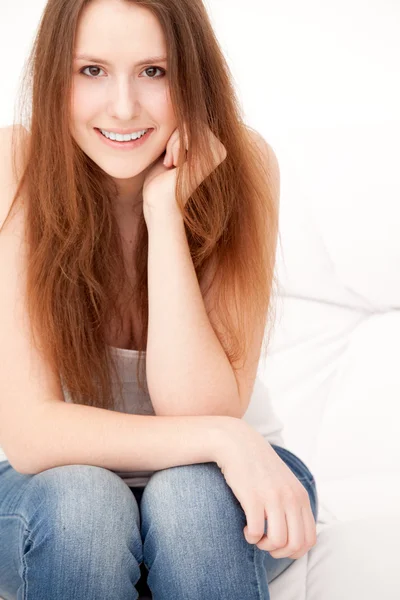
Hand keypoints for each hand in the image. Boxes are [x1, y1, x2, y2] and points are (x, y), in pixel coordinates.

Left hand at [142, 123, 226, 219]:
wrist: (159, 200)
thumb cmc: (159, 175)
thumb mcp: (170, 145)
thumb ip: (179, 127)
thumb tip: (181, 100)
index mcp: (212, 145)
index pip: (190, 119)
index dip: (175, 133)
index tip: (170, 157)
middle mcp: (219, 148)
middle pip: (190, 120)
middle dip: (174, 137)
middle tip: (170, 161)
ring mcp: (218, 152)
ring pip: (187, 126)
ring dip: (172, 143)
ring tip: (171, 164)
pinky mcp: (212, 156)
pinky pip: (187, 134)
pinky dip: (174, 146)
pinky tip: (173, 166)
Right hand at [217, 419, 316, 559]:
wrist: (238, 443)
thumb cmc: (260, 466)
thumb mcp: (286, 483)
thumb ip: (294, 505)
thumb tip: (294, 537)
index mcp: (301, 497)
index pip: (310, 539)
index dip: (294, 551)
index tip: (279, 545)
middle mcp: (291, 498)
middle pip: (295, 545)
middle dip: (279, 552)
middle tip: (266, 543)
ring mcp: (273, 497)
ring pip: (277, 542)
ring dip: (264, 546)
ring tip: (256, 536)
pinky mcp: (253, 497)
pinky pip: (256, 532)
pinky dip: (251, 537)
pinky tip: (246, 528)